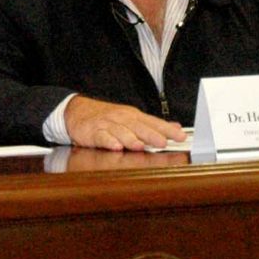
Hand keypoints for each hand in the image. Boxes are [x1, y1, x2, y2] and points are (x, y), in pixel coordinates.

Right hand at [63, 95, 185, 150]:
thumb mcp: (132, 118)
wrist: (78, 111)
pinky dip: (109, 141)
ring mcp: (107, 125)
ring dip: (131, 139)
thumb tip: (176, 127)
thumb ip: (153, 125)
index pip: (154, 122)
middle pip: (139, 127)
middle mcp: (122, 119)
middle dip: (151, 134)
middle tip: (163, 142)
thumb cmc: (108, 118)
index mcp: (134, 116)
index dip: (167, 129)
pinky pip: (102, 137)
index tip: (180, 136)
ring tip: (140, 146)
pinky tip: (116, 147)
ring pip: (121, 132)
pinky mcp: (93, 132)